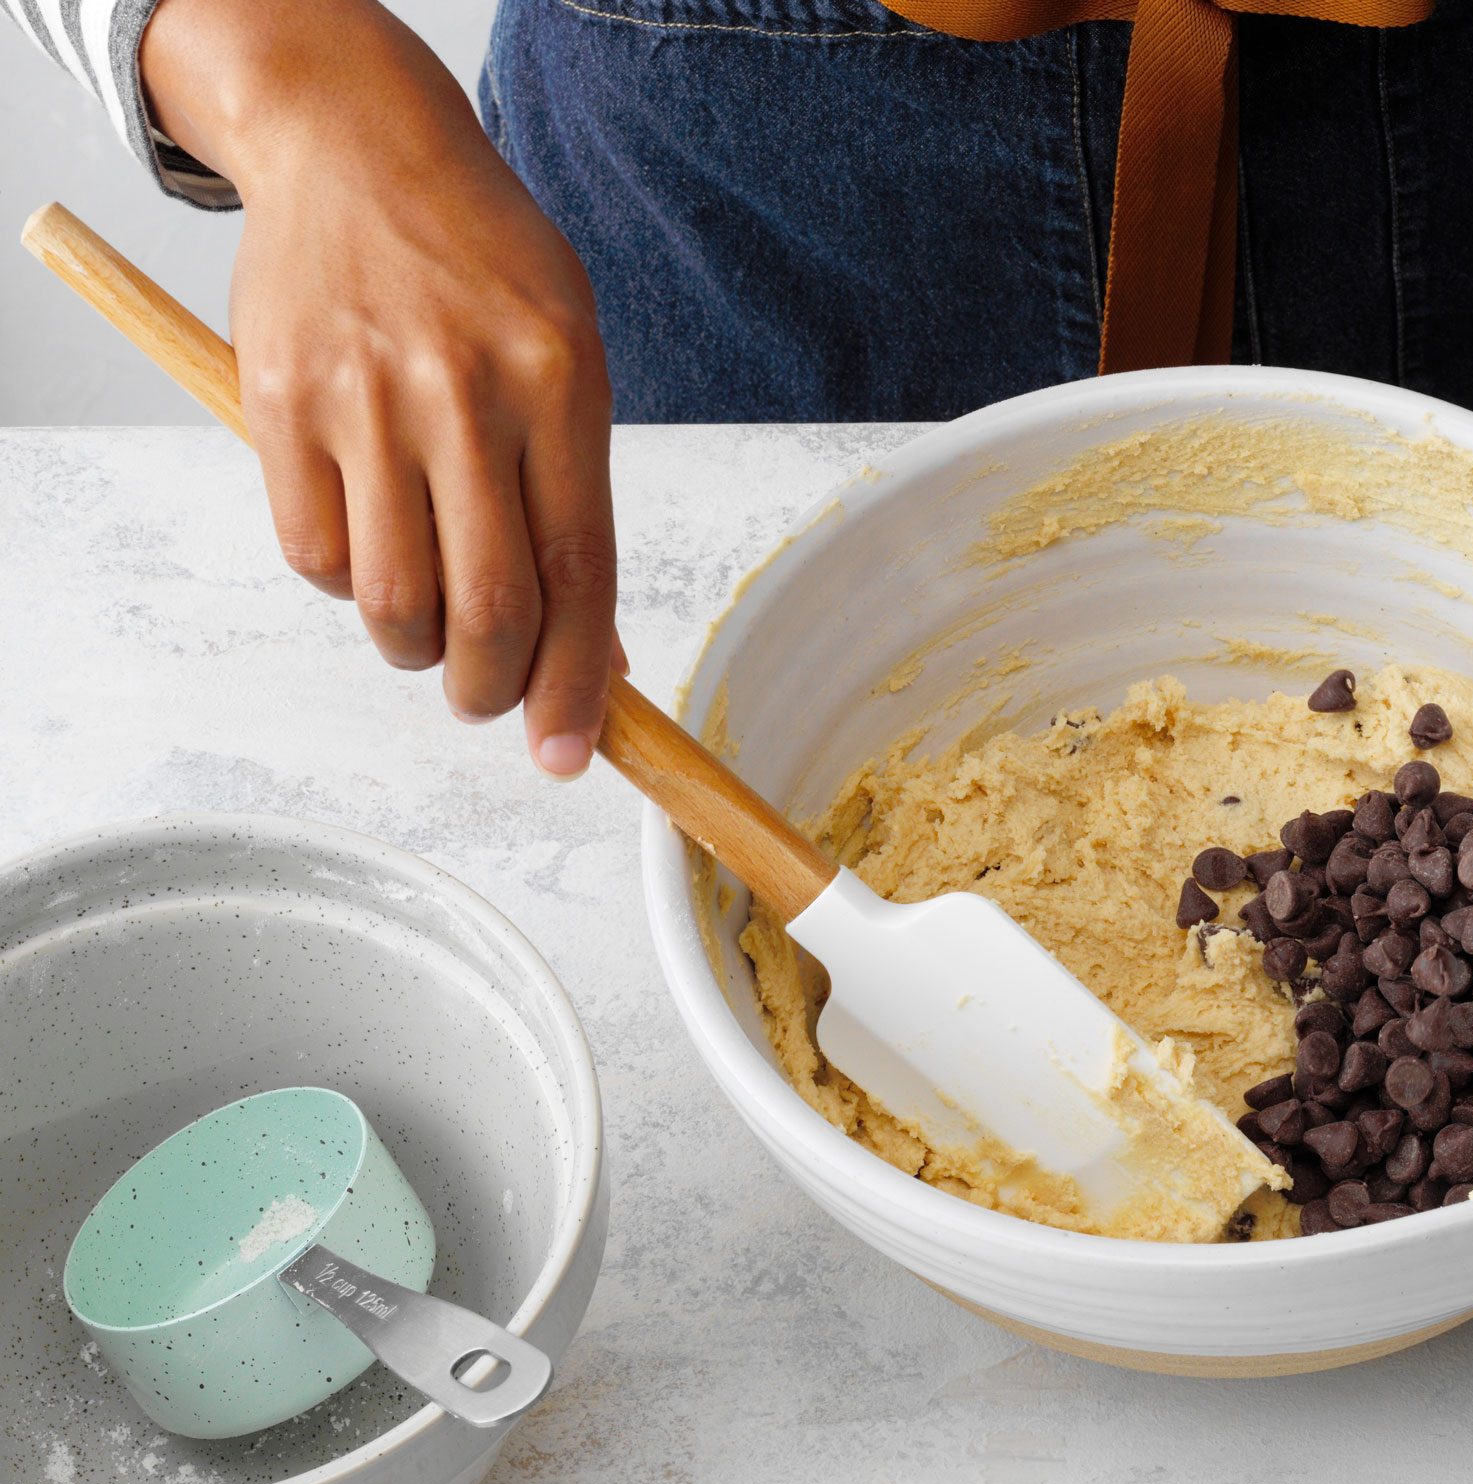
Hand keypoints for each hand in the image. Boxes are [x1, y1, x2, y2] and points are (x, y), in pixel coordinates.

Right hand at [142, 0, 621, 776]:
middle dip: (494, 690)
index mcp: (559, 384)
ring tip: (432, 630)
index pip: (579, 572)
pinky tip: (369, 551)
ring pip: (392, 600)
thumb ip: (577, 496)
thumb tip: (594, 648)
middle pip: (487, 607)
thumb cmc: (484, 265)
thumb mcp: (568, 355)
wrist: (359, 145)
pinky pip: (311, 554)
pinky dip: (344, 586)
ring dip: (417, 650)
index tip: (572, 750)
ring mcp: (365, 398)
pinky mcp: (279, 404)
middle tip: (491, 701)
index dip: (578, 682)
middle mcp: (465, 395)